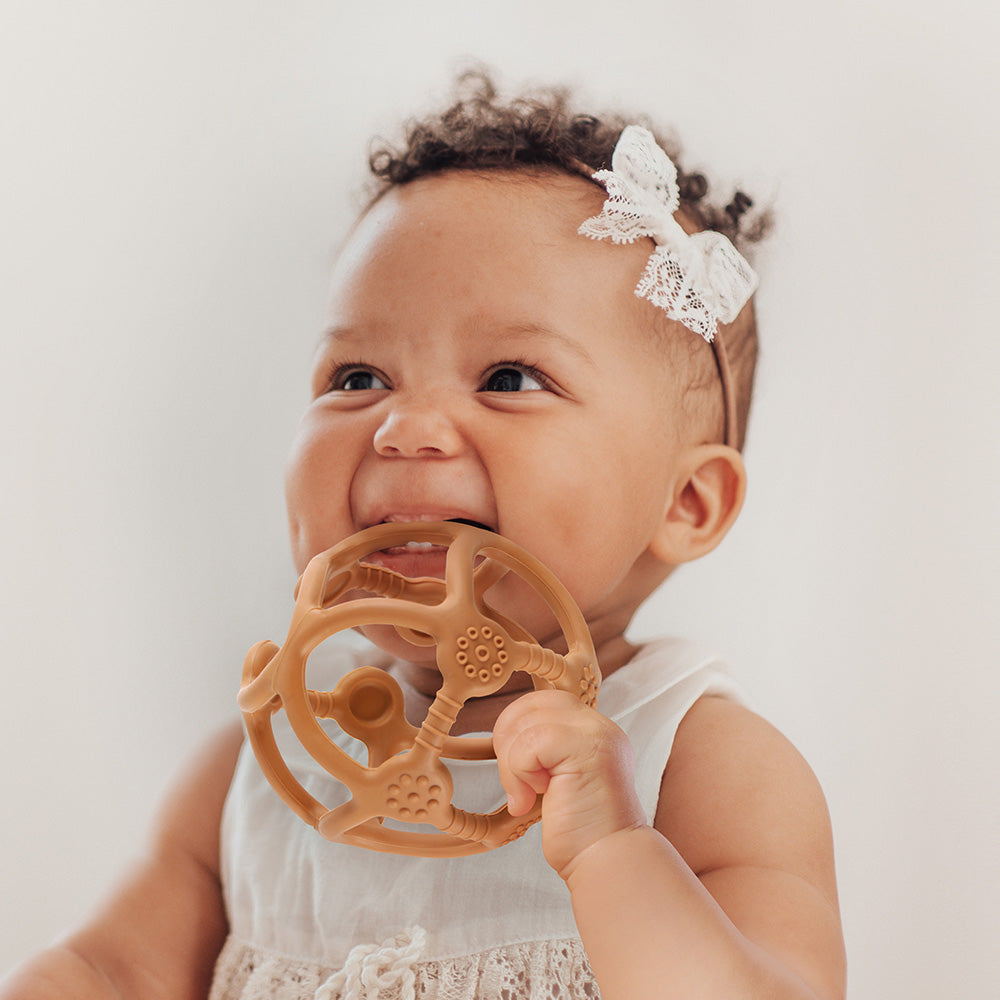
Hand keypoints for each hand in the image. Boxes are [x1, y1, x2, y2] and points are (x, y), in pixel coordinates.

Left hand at [492, 690, 646, 877]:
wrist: (607, 863)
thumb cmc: (581, 833)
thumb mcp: (558, 779)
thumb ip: (544, 750)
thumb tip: (506, 733)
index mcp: (592, 730)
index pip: (541, 702)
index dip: (516, 730)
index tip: (520, 773)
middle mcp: (599, 726)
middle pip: (530, 704)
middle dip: (508, 741)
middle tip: (518, 783)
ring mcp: (596, 734)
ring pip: (526, 723)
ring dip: (512, 765)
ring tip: (528, 796)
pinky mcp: (587, 749)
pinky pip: (530, 743)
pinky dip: (518, 773)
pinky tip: (529, 801)